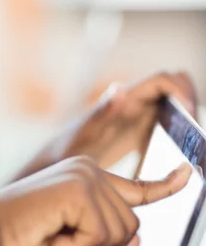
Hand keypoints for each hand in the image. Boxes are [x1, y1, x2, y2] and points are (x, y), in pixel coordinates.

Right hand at [0, 156, 190, 245]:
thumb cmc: (23, 237)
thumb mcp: (72, 241)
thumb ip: (105, 238)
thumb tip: (139, 242)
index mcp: (85, 177)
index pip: (135, 187)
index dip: (164, 186)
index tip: (187, 175)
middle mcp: (88, 169)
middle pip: (131, 224)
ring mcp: (85, 175)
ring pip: (123, 232)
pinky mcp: (79, 189)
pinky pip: (103, 234)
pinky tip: (54, 241)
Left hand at [58, 72, 197, 168]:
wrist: (54, 165)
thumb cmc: (65, 150)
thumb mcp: (82, 135)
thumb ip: (100, 113)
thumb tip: (119, 89)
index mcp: (122, 100)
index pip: (162, 80)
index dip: (181, 91)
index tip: (188, 113)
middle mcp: (132, 104)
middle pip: (174, 87)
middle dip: (189, 99)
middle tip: (195, 129)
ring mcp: (135, 117)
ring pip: (173, 104)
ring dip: (185, 116)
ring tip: (191, 142)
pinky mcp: (136, 133)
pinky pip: (166, 124)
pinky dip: (178, 132)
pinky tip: (178, 155)